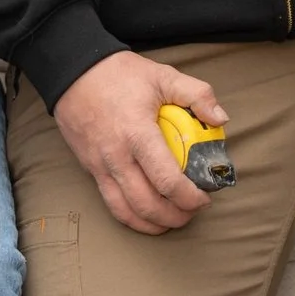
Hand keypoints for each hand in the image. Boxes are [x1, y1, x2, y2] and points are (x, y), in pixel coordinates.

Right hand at [53, 51, 225, 234]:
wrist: (74, 72)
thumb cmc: (120, 74)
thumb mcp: (163, 76)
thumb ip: (198, 94)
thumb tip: (221, 118)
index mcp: (138, 133)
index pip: (166, 180)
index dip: (189, 197)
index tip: (204, 198)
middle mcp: (117, 156)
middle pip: (148, 205)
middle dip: (175, 216)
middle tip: (193, 211)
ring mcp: (100, 166)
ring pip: (127, 212)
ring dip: (153, 223)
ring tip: (173, 220)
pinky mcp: (90, 169)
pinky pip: (111, 204)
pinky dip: (131, 218)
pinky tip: (146, 216)